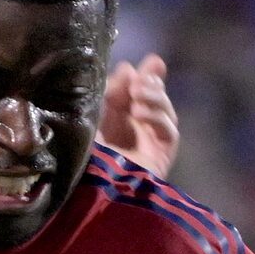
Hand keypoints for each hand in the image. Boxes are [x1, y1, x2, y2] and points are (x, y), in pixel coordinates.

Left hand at [99, 53, 179, 178]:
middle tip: (143, 74)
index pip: (134, 92)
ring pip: (165, 111)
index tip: (140, 64)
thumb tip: (129, 69)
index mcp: (114, 120)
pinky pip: (170, 131)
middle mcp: (134, 131)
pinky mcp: (162, 157)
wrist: (90, 189)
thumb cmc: (84, 153)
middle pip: (154, 98)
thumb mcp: (93, 114)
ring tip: (137, 93)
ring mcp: (149, 144)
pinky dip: (158, 117)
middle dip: (152, 81)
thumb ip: (110, 90)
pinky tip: (140, 113)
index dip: (141, 75)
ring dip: (154, 96)